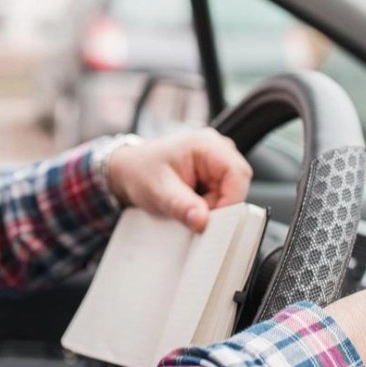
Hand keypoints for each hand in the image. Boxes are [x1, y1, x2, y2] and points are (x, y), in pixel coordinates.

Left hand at [106, 128, 252, 232]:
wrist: (127, 171)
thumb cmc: (140, 172)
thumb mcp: (158, 191)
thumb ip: (181, 206)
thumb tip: (202, 221)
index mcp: (206, 144)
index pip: (237, 173)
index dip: (231, 200)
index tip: (212, 220)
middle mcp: (217, 149)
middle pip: (237, 184)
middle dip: (220, 206)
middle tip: (195, 214)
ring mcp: (216, 161)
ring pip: (230, 192)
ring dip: (213, 207)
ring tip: (187, 207)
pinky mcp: (213, 173)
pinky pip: (222, 195)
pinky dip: (209, 206)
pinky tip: (190, 205)